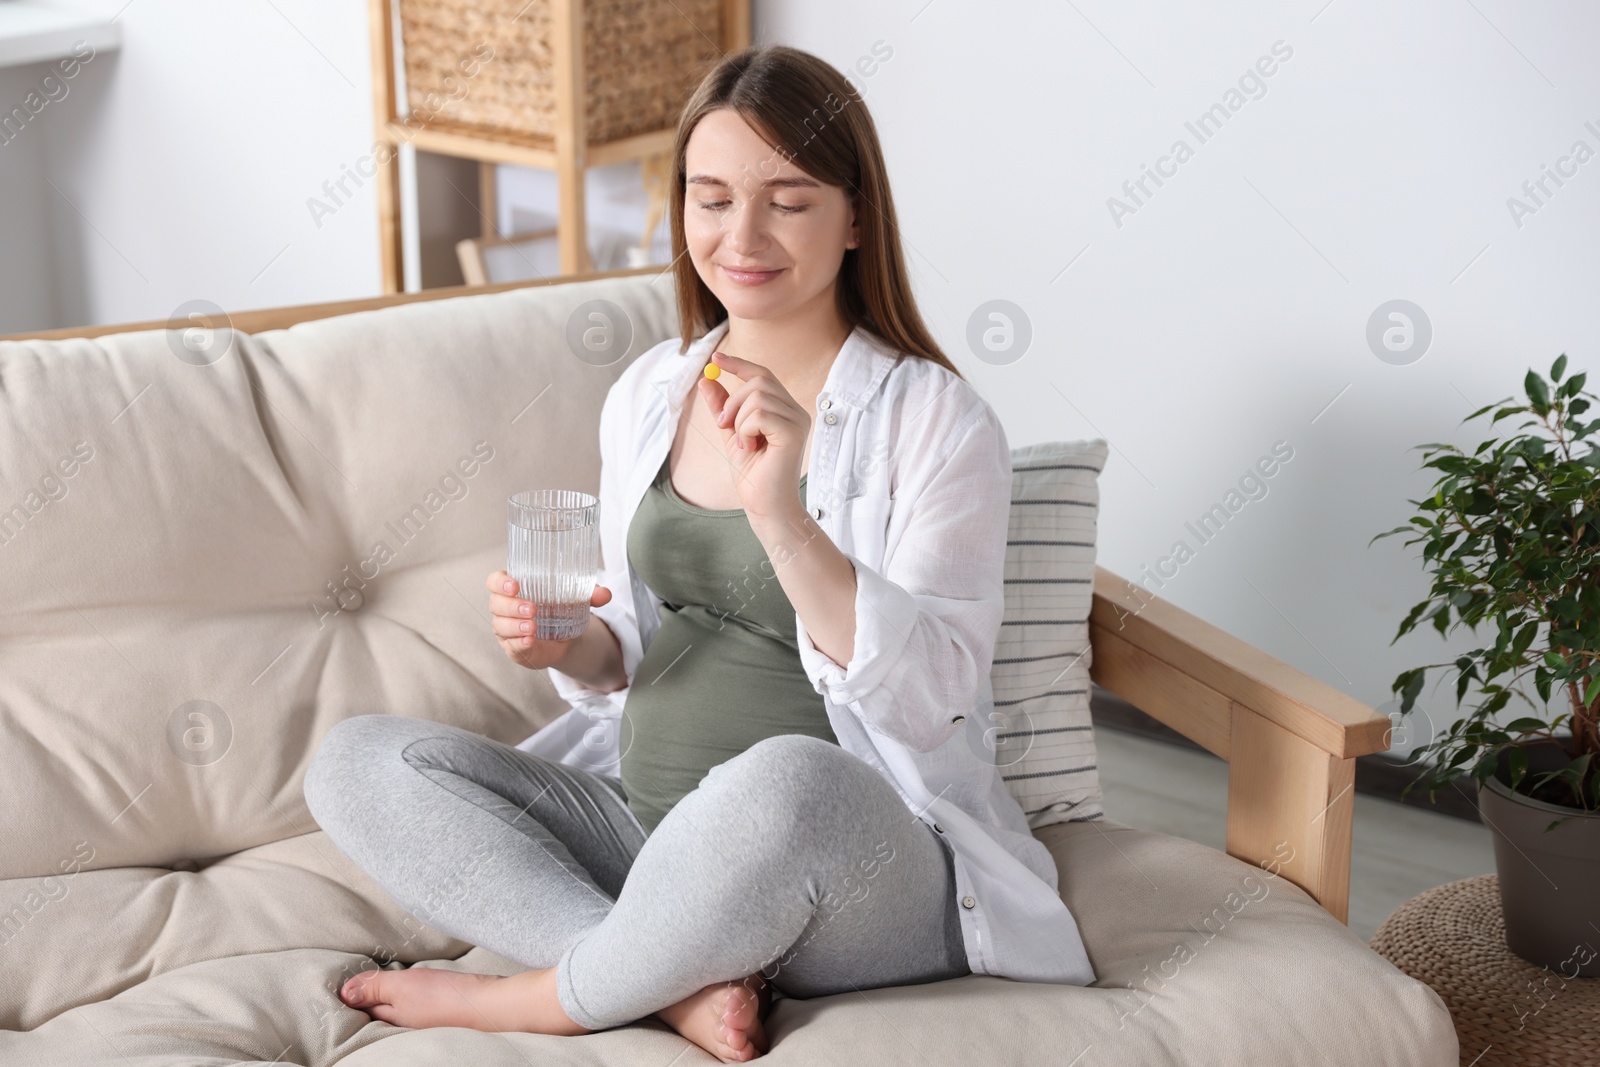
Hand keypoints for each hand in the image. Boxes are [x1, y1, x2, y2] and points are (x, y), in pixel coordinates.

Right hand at [485, 570, 612, 668]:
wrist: (565, 635)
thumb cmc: (560, 608)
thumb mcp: (575, 597)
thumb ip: (590, 594)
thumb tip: (606, 594)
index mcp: (513, 588)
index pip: (495, 581)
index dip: (500, 583)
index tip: (515, 585)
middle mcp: (504, 608)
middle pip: (496, 604)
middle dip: (512, 606)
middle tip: (532, 609)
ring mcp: (506, 629)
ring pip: (501, 626)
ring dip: (515, 626)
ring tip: (533, 627)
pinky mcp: (513, 648)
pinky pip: (511, 646)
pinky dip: (520, 644)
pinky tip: (530, 641)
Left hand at [697, 349, 808, 523]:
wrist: (765, 507)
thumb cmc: (753, 476)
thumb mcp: (731, 435)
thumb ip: (722, 408)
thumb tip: (707, 379)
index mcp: (784, 410)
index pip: (763, 375)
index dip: (738, 364)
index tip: (715, 358)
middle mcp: (795, 411)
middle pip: (759, 380)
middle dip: (733, 401)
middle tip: (723, 426)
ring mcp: (797, 421)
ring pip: (757, 397)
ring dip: (739, 420)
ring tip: (744, 444)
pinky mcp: (794, 433)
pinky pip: (759, 414)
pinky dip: (745, 429)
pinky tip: (751, 448)